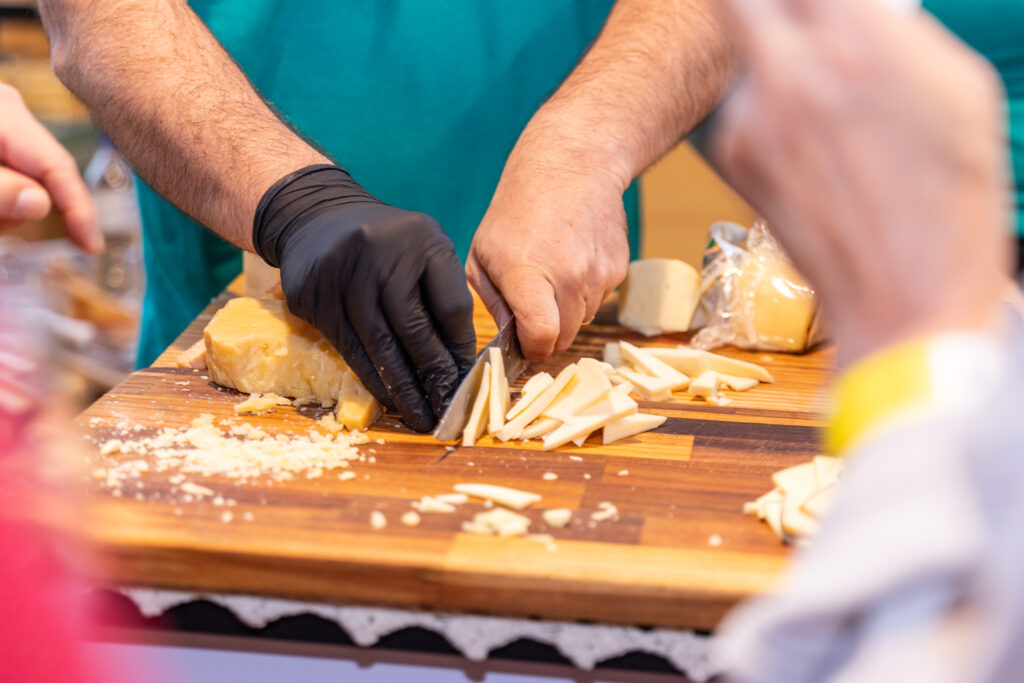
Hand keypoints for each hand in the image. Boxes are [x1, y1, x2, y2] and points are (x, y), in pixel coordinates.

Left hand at [0, 83, 99, 251]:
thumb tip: (39, 204)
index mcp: (3, 113)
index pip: (59, 167)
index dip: (78, 210)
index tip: (91, 247)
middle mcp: (9, 114)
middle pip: (44, 177)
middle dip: (25, 213)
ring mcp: (4, 127)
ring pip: (27, 181)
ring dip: (7, 210)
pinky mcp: (0, 139)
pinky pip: (13, 177)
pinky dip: (2, 198)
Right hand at [253, 165, 475, 431]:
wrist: (316, 218)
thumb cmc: (388, 244)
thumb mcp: (426, 250)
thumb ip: (445, 296)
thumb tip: (460, 362)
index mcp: (422, 240)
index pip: (450, 307)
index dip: (460, 349)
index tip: (467, 379)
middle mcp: (380, 255)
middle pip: (414, 330)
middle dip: (434, 377)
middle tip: (447, 410)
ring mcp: (342, 276)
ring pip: (379, 346)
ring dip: (403, 389)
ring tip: (421, 416)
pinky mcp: (313, 298)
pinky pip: (349, 349)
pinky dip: (373, 378)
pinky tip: (389, 398)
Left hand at [467, 141, 629, 359]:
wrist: (573, 166)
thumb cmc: (518, 209)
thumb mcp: (483, 253)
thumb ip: (494, 301)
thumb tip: (509, 337)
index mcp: (529, 276)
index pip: (542, 338)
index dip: (531, 349)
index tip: (523, 342)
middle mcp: (569, 278)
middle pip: (564, 338)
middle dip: (547, 333)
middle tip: (533, 307)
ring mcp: (599, 274)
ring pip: (582, 319)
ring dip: (566, 310)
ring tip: (552, 272)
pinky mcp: (619, 269)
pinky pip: (599, 299)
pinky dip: (585, 291)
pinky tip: (573, 259)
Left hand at [713, 0, 1008, 365]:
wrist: (904, 294)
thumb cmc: (951, 195)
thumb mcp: (955, 86)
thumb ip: (891, 31)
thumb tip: (856, 8)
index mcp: (856, 40)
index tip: (813, 5)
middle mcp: (788, 70)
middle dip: (764, 5)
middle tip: (793, 20)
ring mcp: (749, 117)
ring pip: (746, 53)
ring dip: (774, 61)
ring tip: (825, 107)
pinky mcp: (731, 155)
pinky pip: (742, 107)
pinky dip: (767, 109)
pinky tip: (812, 149)